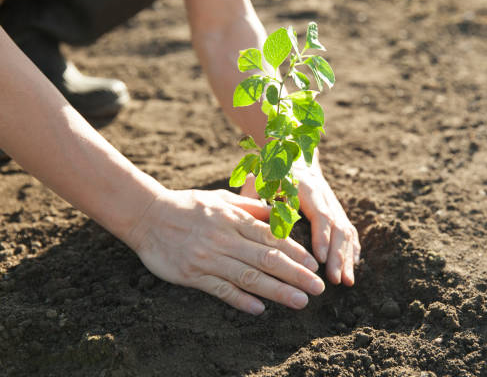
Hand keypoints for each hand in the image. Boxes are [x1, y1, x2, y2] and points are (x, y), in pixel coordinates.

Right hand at [126, 188, 324, 314]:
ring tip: (300, 301)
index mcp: (234, 220)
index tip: (314, 264)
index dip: (295, 252)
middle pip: (267, 260)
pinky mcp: (192, 274)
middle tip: (317, 287)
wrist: (147, 215)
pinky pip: (221, 289)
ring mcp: (209, 258)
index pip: (271, 238)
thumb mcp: (221, 199)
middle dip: (296, 275)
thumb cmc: (188, 206)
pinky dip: (240, 300)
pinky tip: (259, 309)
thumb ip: (250, 207)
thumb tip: (278, 213)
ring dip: (277, 291)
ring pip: (249, 277)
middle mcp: (225, 239)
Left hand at [241, 157, 359, 286]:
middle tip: (335, 279)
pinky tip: (350, 270)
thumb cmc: (270, 172)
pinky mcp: (337, 212)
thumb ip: (256, 194)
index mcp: (307, 188)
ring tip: (346, 282)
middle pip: (338, 226)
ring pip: (347, 231)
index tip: (319, 259)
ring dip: (347, 258)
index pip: (319, 214)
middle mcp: (325, 197)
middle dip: (338, 255)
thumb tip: (255, 216)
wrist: (292, 157)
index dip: (322, 236)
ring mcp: (334, 205)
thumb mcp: (260, 179)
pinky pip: (349, 232)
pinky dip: (352, 251)